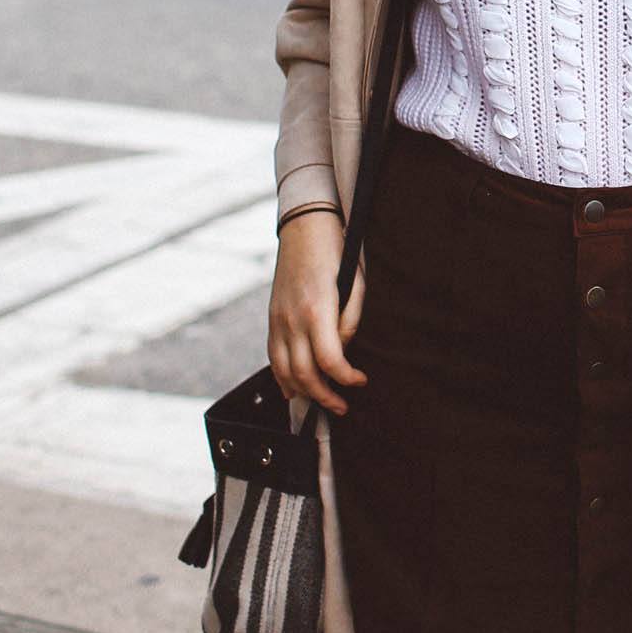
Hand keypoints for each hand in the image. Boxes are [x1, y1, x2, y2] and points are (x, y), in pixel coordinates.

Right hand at [266, 212, 366, 416]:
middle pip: (305, 374)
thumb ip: (350, 318)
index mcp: (317, 309)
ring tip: (322, 402)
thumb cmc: (334, 251)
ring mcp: (278, 320)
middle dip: (325, 396)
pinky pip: (272, 357)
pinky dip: (282, 378)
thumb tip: (345, 348)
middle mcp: (293, 319)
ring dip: (304, 393)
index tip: (360, 381)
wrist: (303, 227)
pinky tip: (294, 389)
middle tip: (343, 405)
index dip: (346, 377)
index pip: (330, 359)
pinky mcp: (272, 319)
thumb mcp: (355, 281)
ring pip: (284, 372)